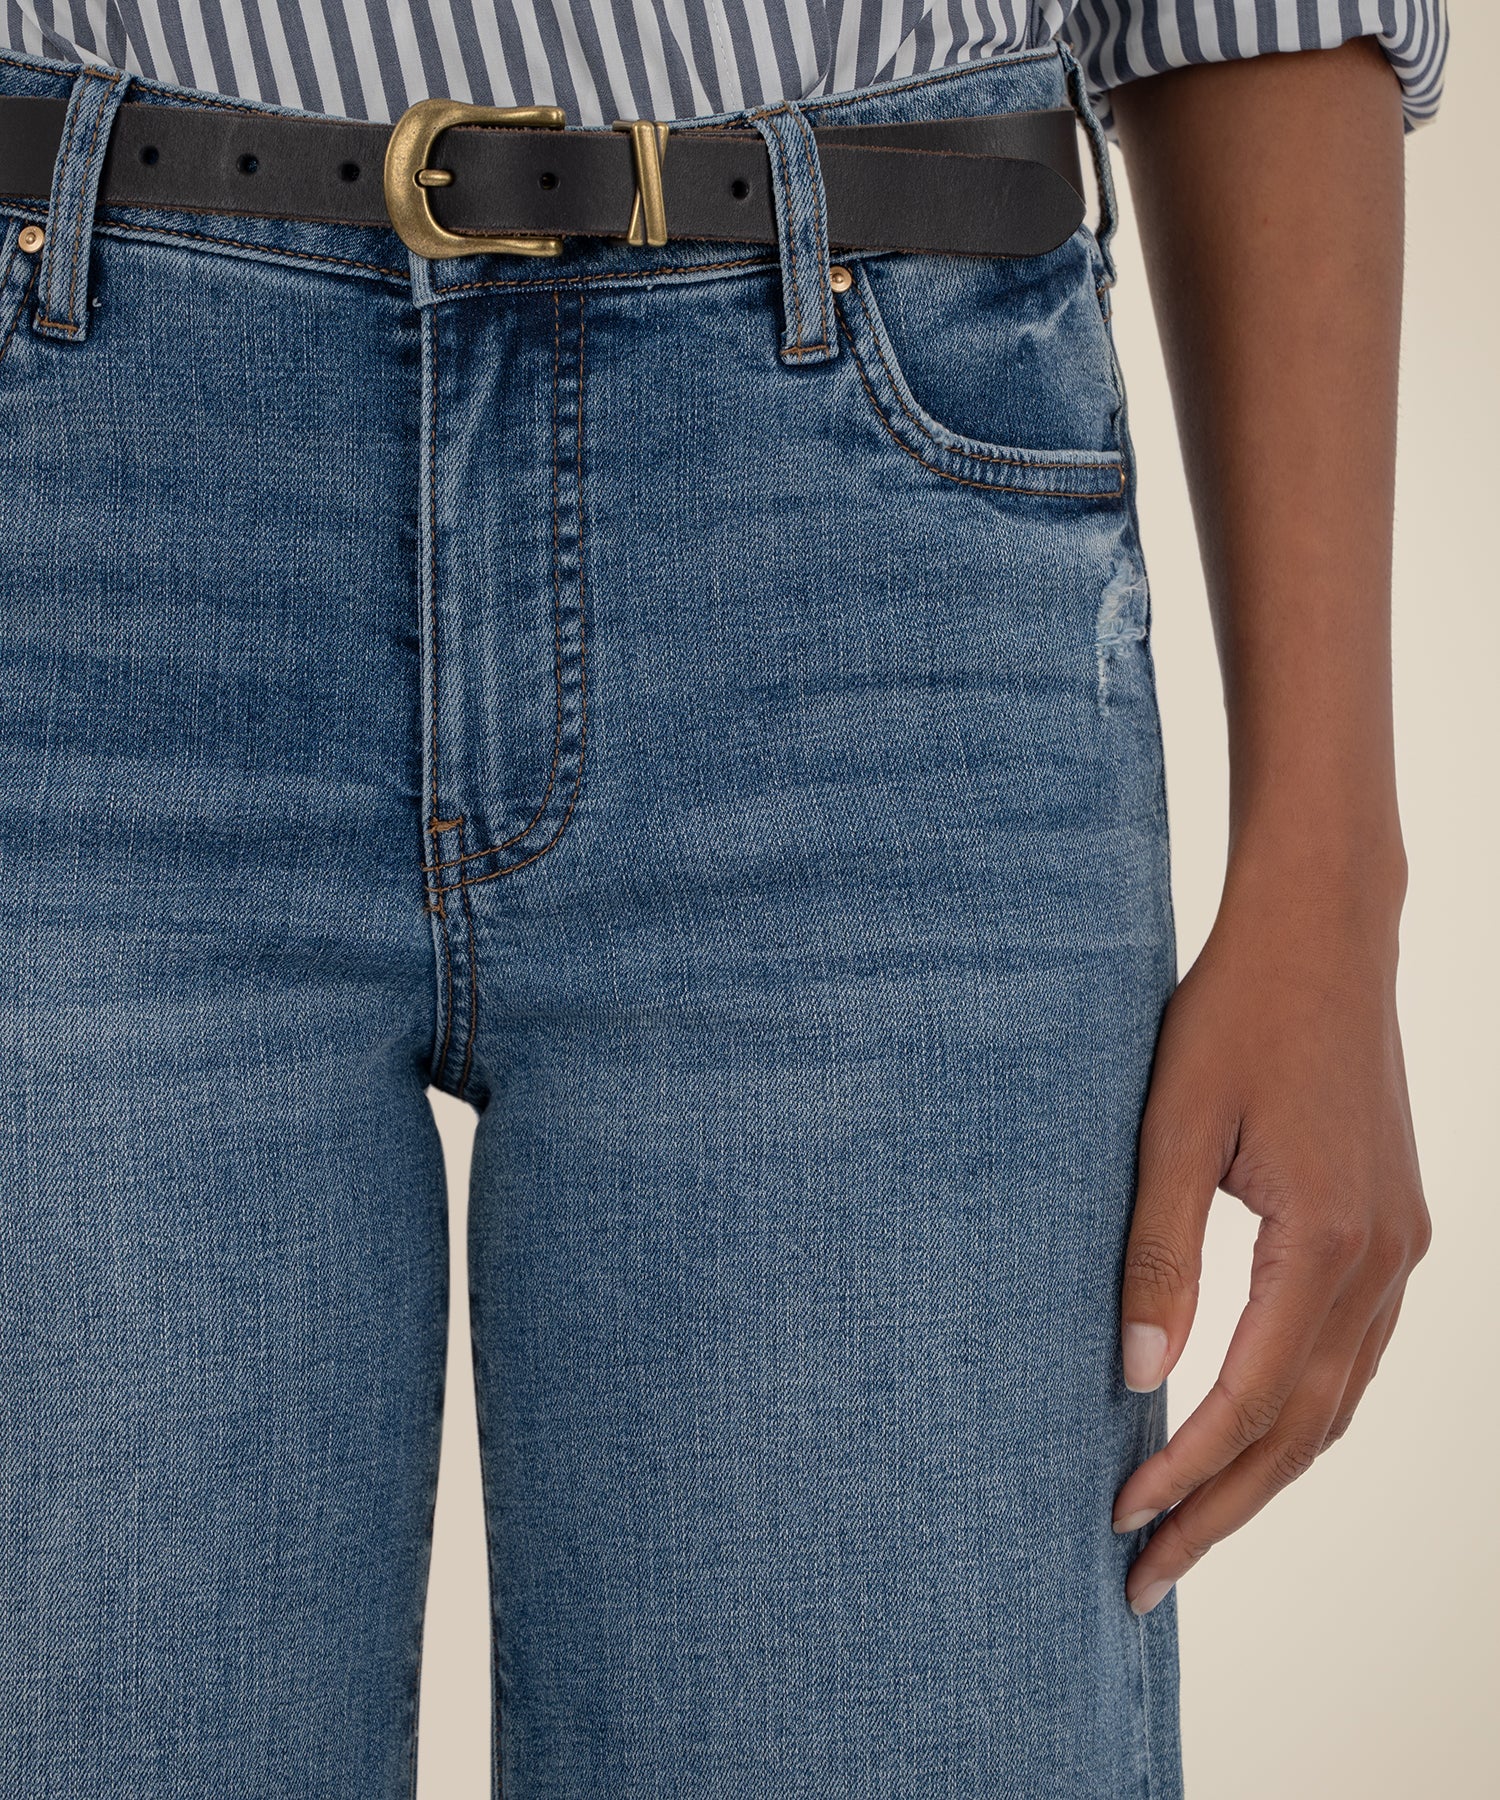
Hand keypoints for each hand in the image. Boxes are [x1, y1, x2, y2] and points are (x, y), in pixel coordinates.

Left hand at [1112, 860, 1429, 1614]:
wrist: (1321, 934)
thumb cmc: (1234, 1014)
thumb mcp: (1171, 1129)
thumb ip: (1156, 1257)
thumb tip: (1135, 1378)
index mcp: (1327, 1242)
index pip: (1250, 1402)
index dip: (1185, 1472)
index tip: (1119, 1521)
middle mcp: (1384, 1261)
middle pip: (1304, 1428)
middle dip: (1225, 1509)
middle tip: (1149, 1575)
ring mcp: (1402, 1247)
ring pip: (1337, 1401)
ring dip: (1266, 1472)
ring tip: (1193, 1525)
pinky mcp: (1395, 1226)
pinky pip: (1354, 1352)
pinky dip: (1301, 1410)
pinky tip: (1252, 1433)